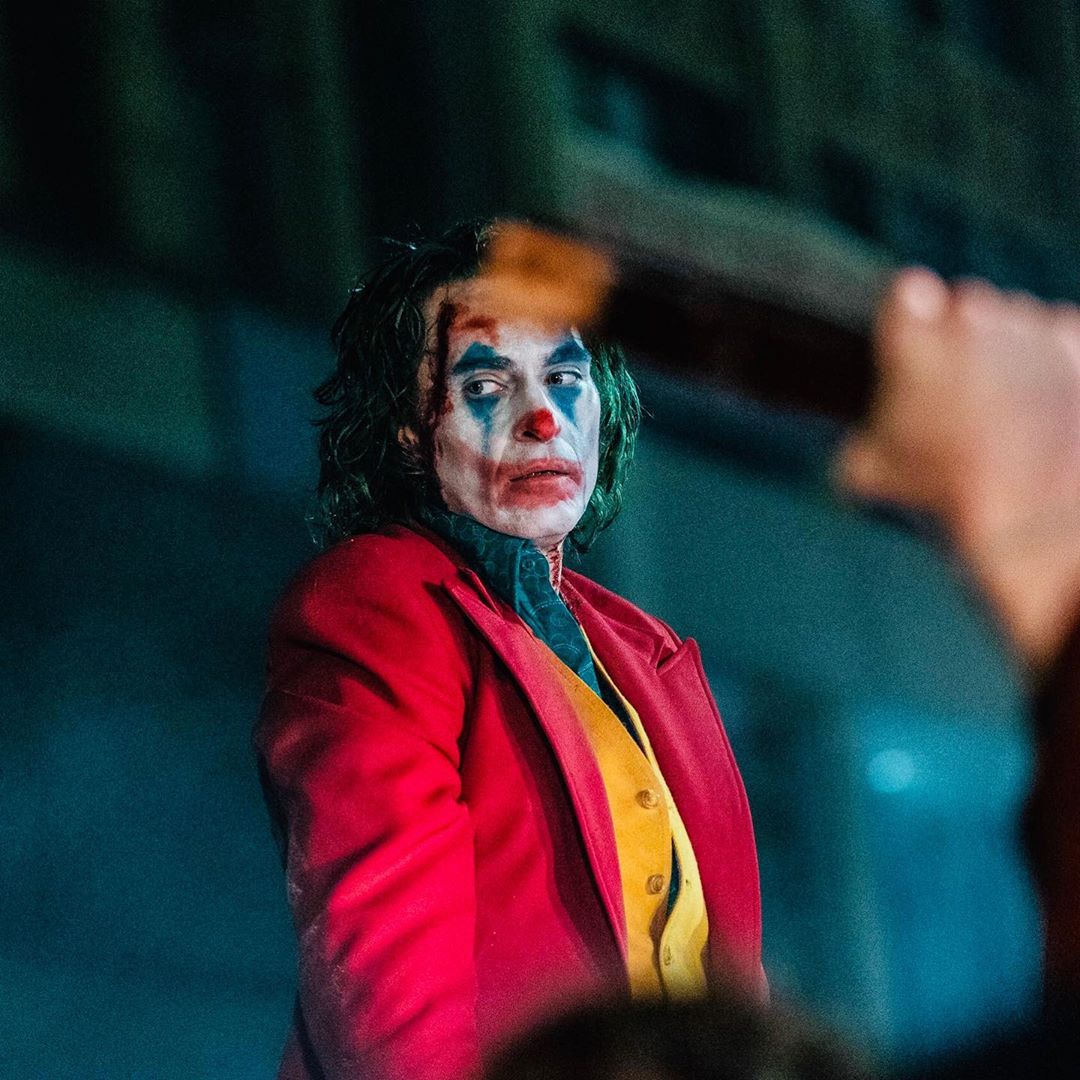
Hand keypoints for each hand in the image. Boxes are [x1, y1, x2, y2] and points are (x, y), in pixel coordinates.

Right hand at [836, 268, 1079, 671]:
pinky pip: (1060, 334)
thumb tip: (854, 450)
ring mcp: (1030, 326)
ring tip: (1006, 409)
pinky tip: (1045, 401)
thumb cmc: (947, 487)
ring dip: (1009, 351)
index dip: (911, 318)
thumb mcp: (870, 474)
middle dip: (963, 340)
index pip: (907, 291)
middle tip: (961, 396)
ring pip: (1015, 321)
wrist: (1036, 510)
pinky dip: (1055, 360)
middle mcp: (974, 316)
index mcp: (914, 337)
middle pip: (965, 304)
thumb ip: (855, 443)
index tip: (916, 347)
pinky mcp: (1077, 342)